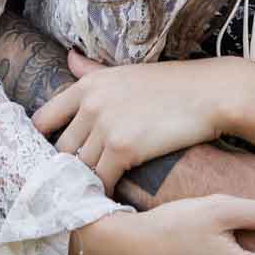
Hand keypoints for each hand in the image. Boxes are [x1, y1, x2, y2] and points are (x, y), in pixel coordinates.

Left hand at [32, 54, 232, 187]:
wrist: (211, 94)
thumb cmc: (173, 84)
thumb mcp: (127, 72)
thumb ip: (93, 70)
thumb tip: (69, 57)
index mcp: (88, 84)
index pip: (44, 120)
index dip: (45, 142)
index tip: (56, 157)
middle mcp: (91, 103)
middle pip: (61, 149)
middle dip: (68, 168)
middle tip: (77, 183)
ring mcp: (105, 125)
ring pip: (79, 167)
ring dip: (86, 182)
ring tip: (93, 194)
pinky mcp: (123, 148)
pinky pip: (101, 180)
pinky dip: (104, 191)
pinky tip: (112, 196)